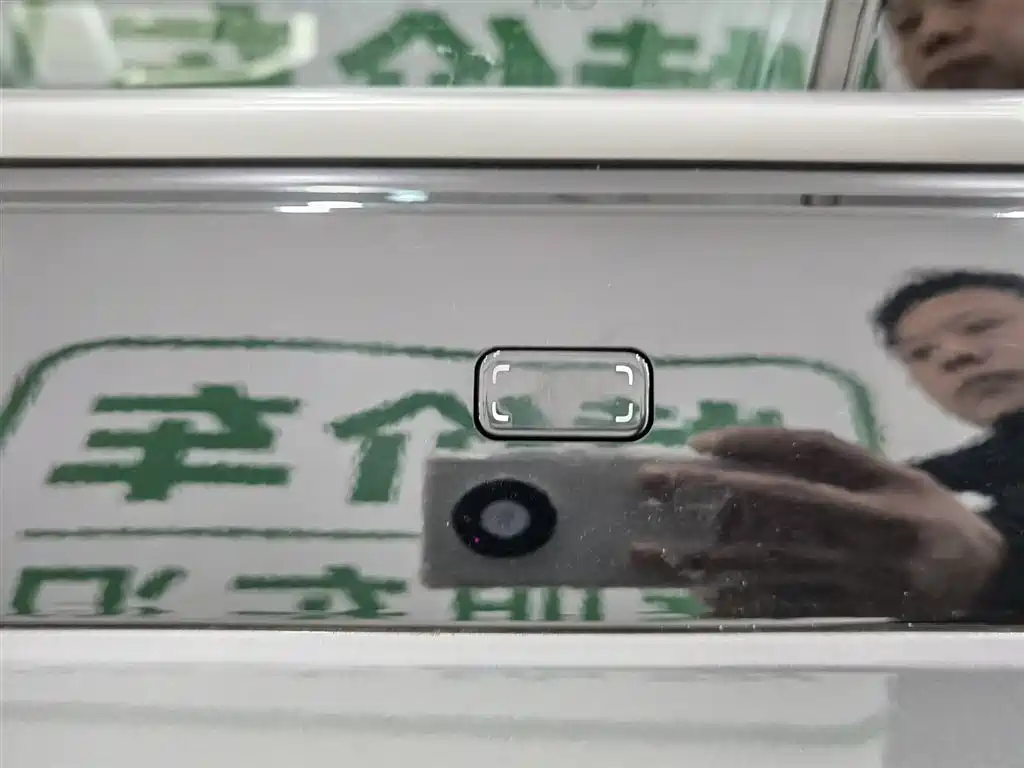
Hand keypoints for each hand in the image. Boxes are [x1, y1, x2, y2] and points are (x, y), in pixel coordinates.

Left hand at [631, 427, 1006, 620]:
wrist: (974, 579)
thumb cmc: (923, 511)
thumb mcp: (886, 471)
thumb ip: (819, 456)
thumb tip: (740, 448)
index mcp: (862, 504)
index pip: (788, 475)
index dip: (741, 459)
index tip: (691, 448)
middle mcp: (843, 545)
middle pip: (758, 520)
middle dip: (698, 503)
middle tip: (646, 488)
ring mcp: (833, 584)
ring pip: (756, 569)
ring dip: (698, 559)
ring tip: (648, 552)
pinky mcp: (831, 611)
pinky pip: (774, 605)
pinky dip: (733, 600)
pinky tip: (695, 593)